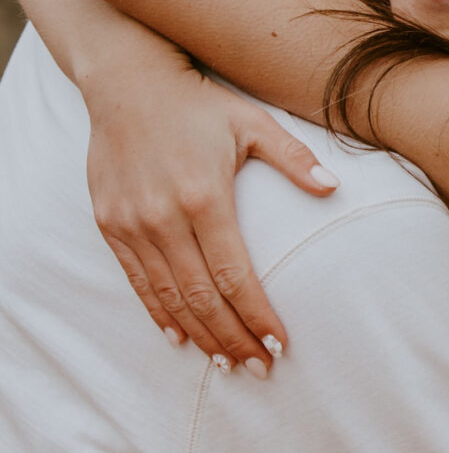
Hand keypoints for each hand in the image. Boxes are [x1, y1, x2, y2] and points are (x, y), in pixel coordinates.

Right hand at [83, 54, 338, 376]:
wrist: (128, 83)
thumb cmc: (199, 104)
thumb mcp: (253, 122)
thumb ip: (294, 158)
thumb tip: (334, 188)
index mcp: (204, 196)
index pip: (234, 274)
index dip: (256, 314)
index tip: (280, 344)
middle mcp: (164, 216)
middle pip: (202, 296)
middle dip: (233, 338)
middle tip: (259, 369)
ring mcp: (132, 223)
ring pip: (168, 296)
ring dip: (200, 335)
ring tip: (227, 363)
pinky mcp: (110, 224)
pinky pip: (137, 281)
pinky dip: (158, 313)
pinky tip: (180, 338)